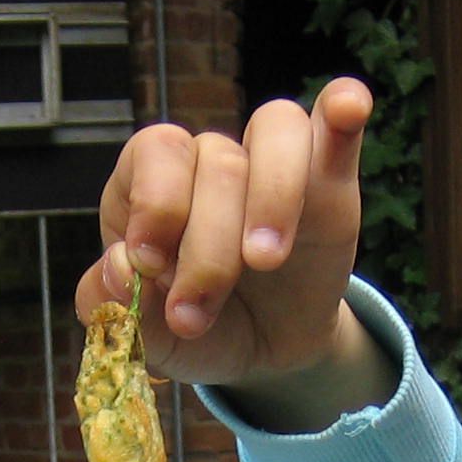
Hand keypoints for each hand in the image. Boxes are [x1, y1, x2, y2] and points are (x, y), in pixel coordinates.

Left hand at [75, 78, 372, 396]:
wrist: (264, 352)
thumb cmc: (198, 331)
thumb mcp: (147, 337)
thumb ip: (112, 305)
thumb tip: (119, 266)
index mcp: (151, 185)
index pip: (153, 155)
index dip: (154, 203)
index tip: (149, 265)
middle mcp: (209, 161)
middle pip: (215, 160)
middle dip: (207, 247)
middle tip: (196, 314)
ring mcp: (271, 163)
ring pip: (275, 129)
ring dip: (273, 196)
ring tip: (264, 260)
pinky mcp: (329, 177)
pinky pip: (336, 123)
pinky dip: (342, 112)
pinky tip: (349, 110)